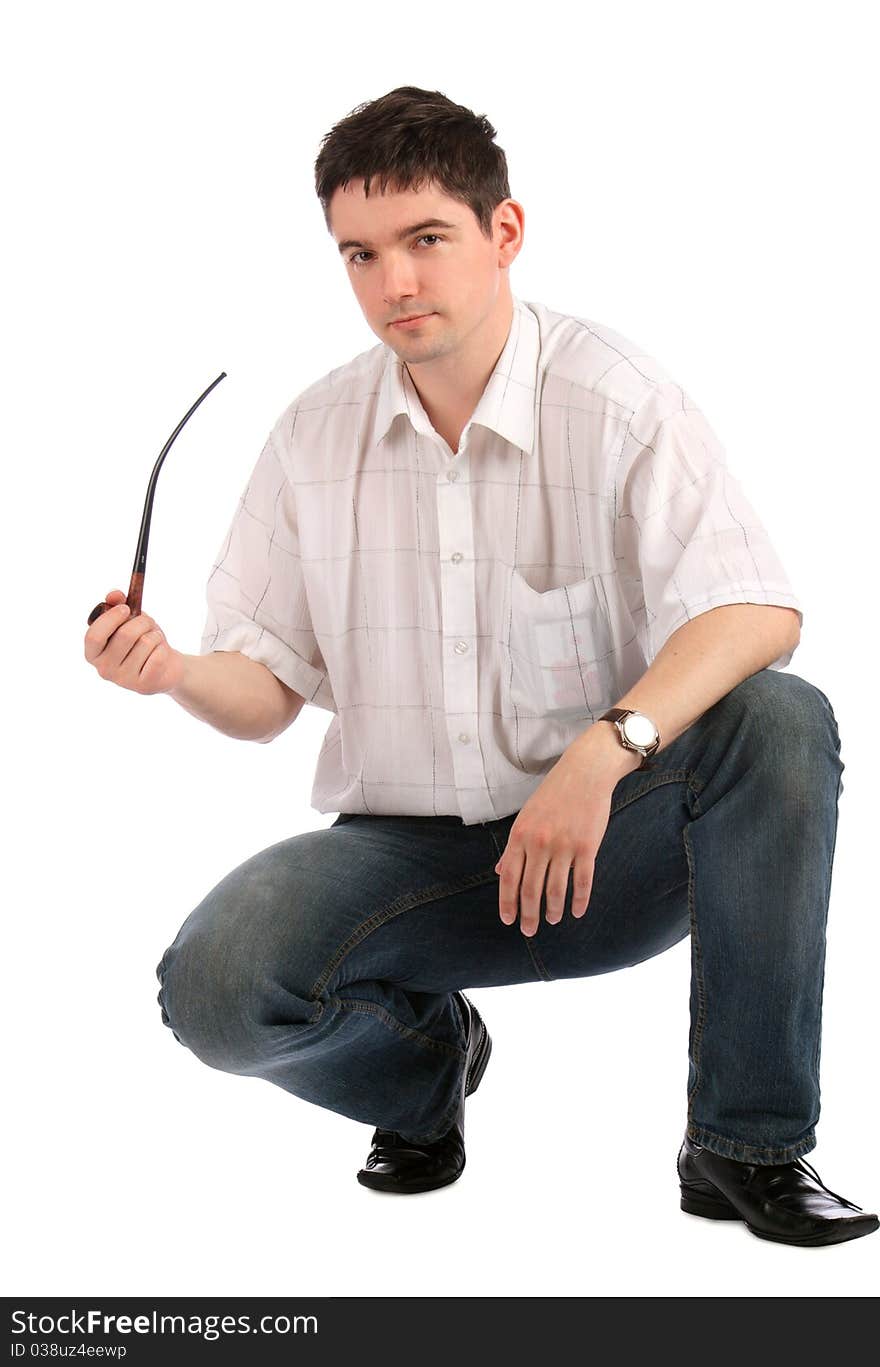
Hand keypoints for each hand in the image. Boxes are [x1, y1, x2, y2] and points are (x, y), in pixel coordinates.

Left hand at [494, 740, 627, 935]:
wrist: (585, 773)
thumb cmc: (553, 795)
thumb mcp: (526, 817)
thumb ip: (513, 846)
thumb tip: (498, 871)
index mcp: (520, 835)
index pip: (508, 877)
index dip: (507, 902)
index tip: (509, 920)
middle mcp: (539, 842)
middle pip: (530, 889)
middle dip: (529, 914)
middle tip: (529, 930)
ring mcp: (564, 845)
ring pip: (556, 890)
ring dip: (553, 910)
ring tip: (552, 920)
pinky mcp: (587, 847)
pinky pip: (582, 882)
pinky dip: (580, 901)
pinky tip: (577, 911)